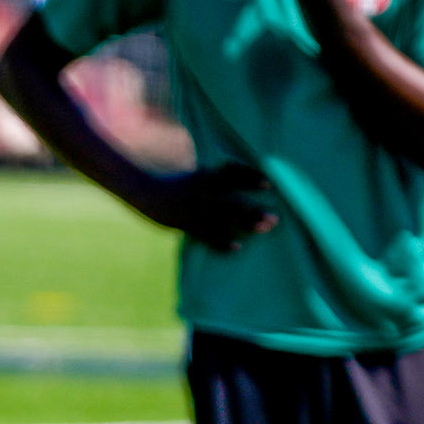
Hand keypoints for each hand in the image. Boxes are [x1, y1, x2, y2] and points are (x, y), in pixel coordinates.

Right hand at [135, 164, 279, 249]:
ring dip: (246, 224)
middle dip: (254, 211)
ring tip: (265, 229)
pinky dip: (222, 243)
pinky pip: (207, 236)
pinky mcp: (188, 225)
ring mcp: (195, 211)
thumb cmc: (177, 183)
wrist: (147, 192)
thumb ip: (217, 178)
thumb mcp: (198, 175)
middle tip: (276, 219)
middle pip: (234, 203)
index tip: (269, 185)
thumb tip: (239, 178)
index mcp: (206, 178)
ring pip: (225, 220)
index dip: (251, 179)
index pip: (233, 176)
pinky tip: (238, 247)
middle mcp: (203, 194)